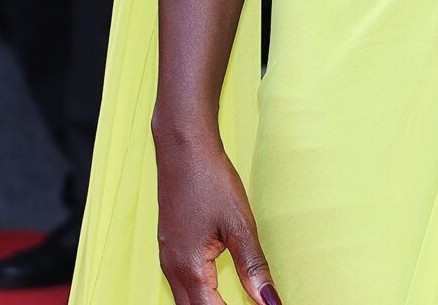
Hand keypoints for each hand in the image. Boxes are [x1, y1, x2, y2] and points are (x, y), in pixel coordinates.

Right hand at [154, 129, 279, 304]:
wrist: (183, 148)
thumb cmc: (209, 180)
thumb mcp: (240, 224)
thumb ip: (254, 267)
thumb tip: (270, 301)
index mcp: (189, 267)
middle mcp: (172, 268)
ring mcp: (167, 259)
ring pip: (184, 301)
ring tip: (234, 301)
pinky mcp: (169, 248)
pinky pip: (181, 286)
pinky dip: (199, 295)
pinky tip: (216, 290)